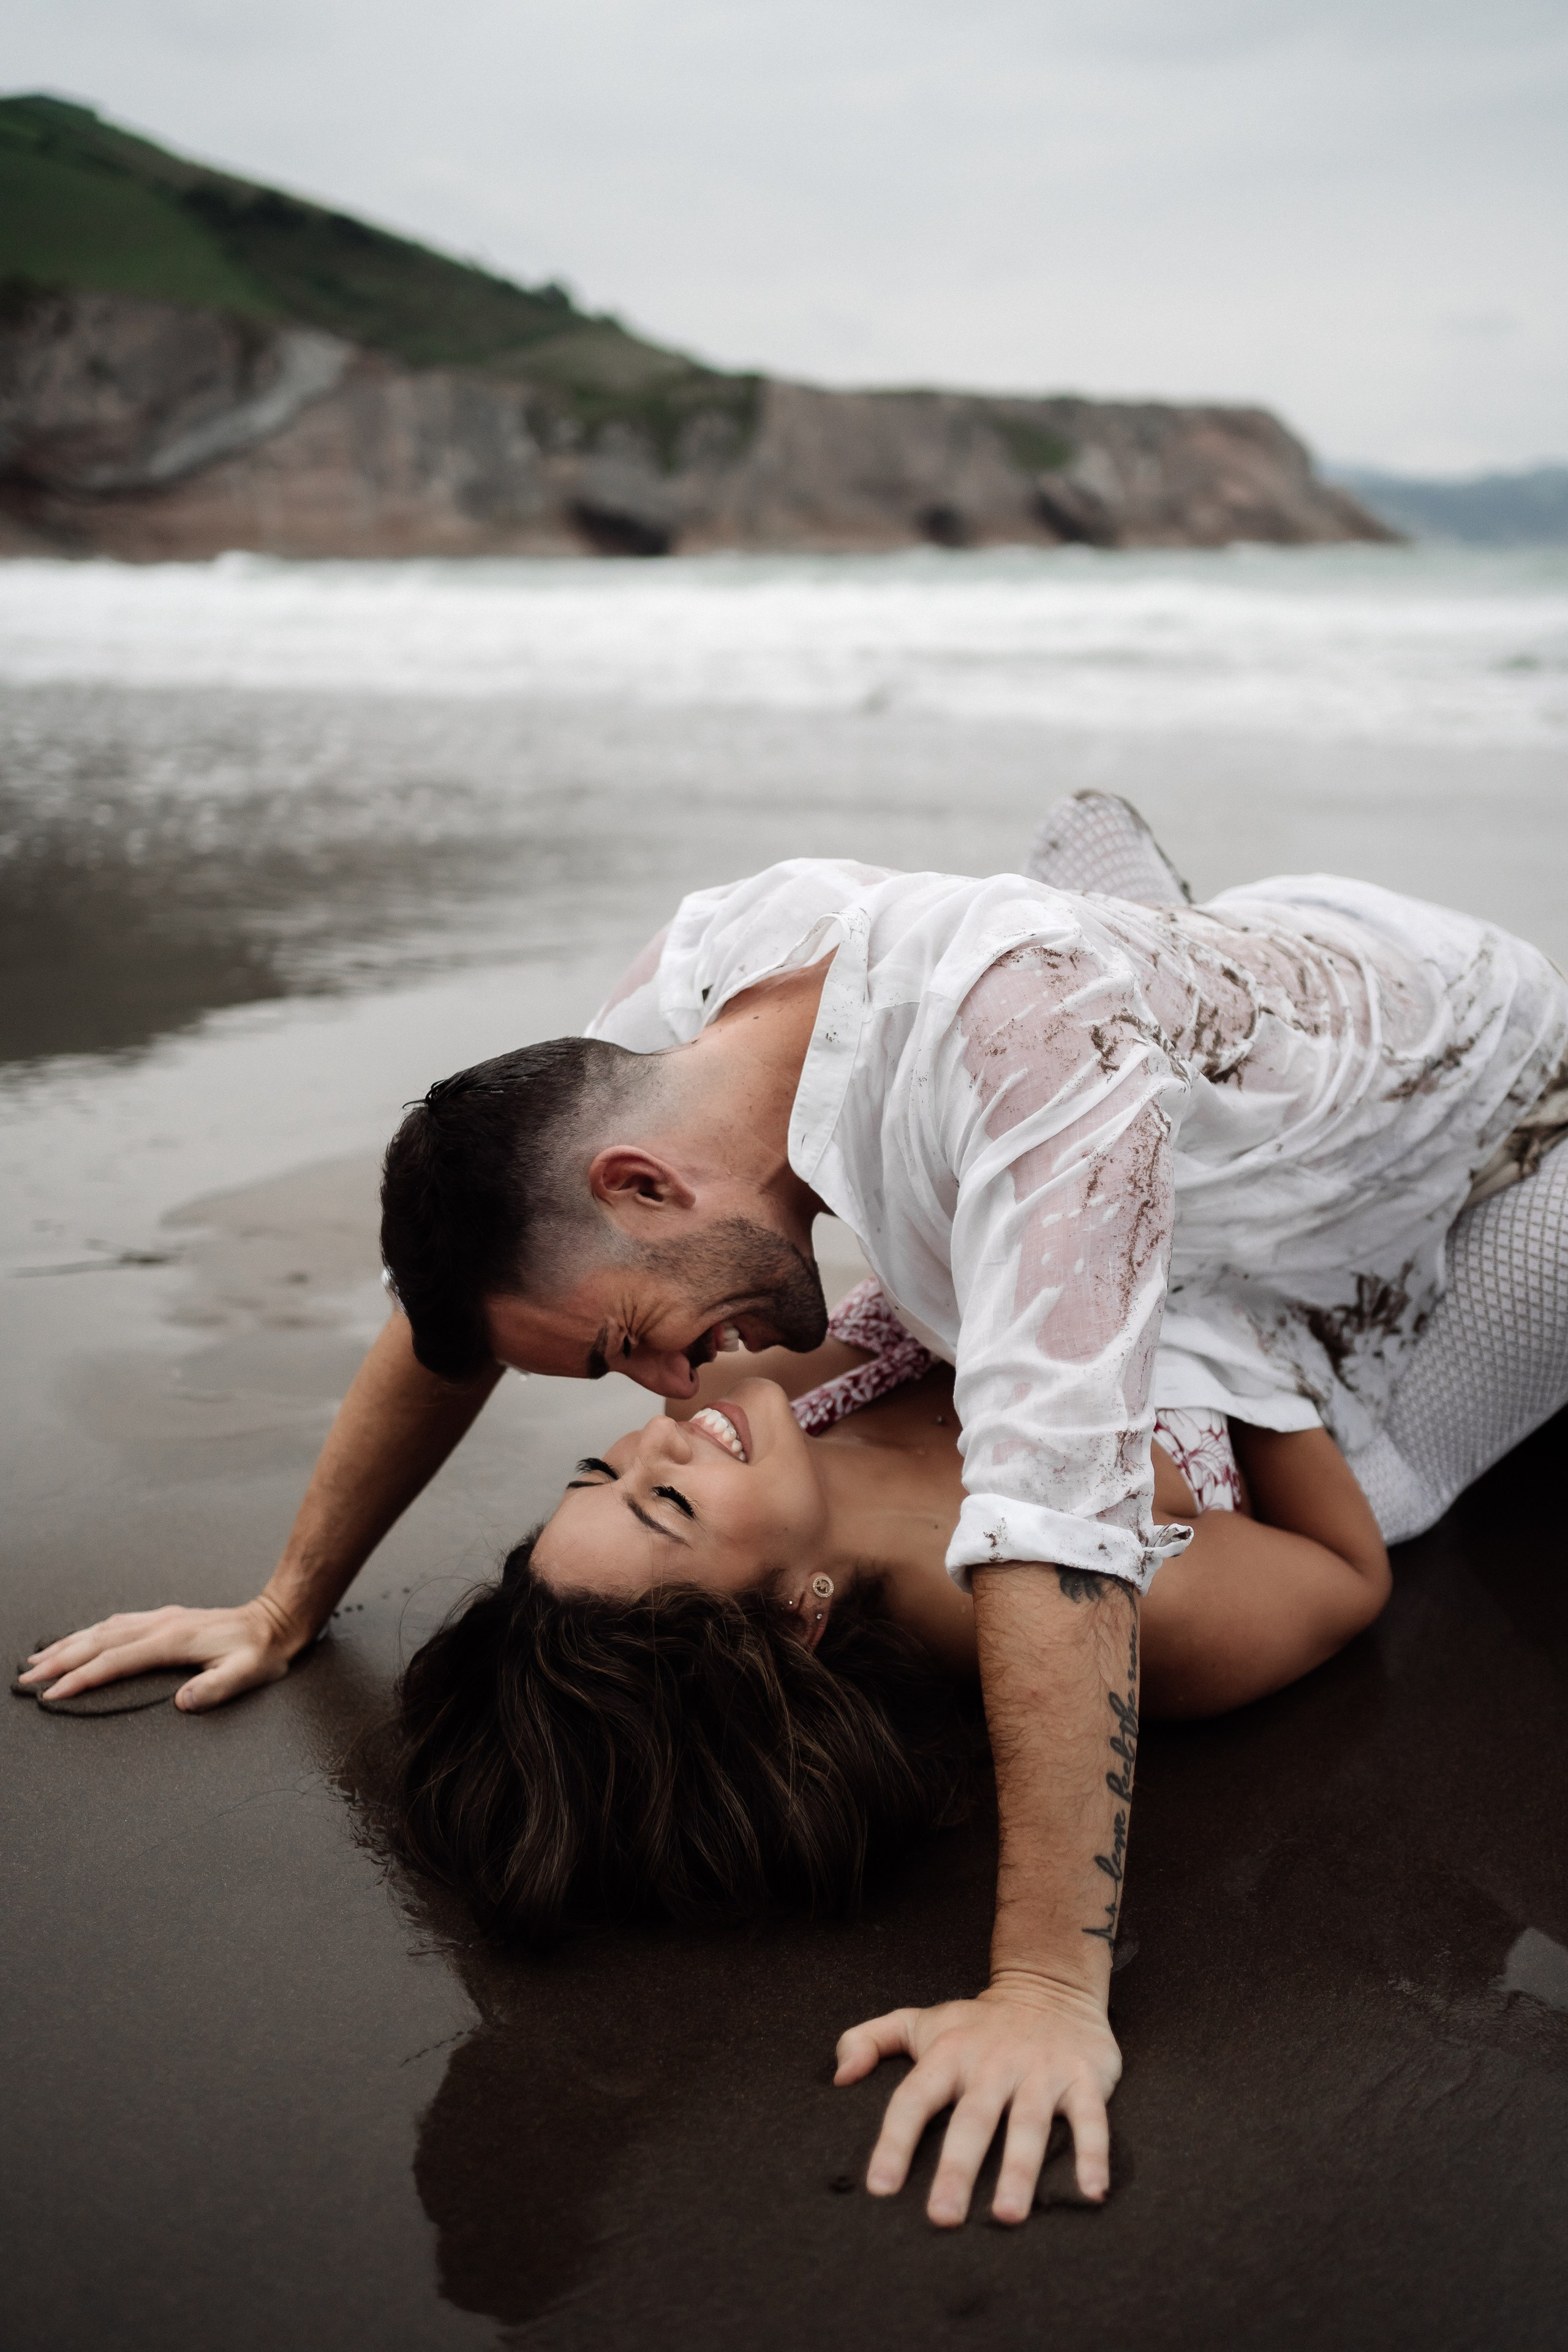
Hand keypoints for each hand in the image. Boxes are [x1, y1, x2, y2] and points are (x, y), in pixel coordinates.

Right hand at [16, 1594, 303, 1713]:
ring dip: (69, 1644)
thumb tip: (182, 1703)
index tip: (55, 1692)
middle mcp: (161, 1624)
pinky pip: (116, 1623)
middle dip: (60, 1660)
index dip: (82, 1677)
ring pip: (102, 1629)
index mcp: (173, 1640)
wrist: (277, 1620)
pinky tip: (79, 1639)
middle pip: (98, 1641)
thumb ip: (215, 1690)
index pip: (115, 1660)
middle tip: (28, 1678)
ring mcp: (161, 1618)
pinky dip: (89, 1632)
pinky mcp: (165, 1618)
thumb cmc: (262, 1651)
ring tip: (40, 1660)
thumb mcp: (246, 1675)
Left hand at [834, 1973, 1120, 2225]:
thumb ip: (870, 2040)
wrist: (1050, 1985)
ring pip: (1027, 2124)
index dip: (895, 2141)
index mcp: (949, 2055)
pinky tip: (1092, 2192)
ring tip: (1006, 2215)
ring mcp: (1038, 2072)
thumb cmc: (977, 2023)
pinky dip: (1093, 2153)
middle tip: (942, 2217)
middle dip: (956, 2168)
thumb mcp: (920, 2021)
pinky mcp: (1082, 2079)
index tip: (879, 2187)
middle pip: (971, 2120)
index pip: (914, 2099)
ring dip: (1018, 2170)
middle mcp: (992, 2065)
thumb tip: (838, 2076)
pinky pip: (1089, 2119)